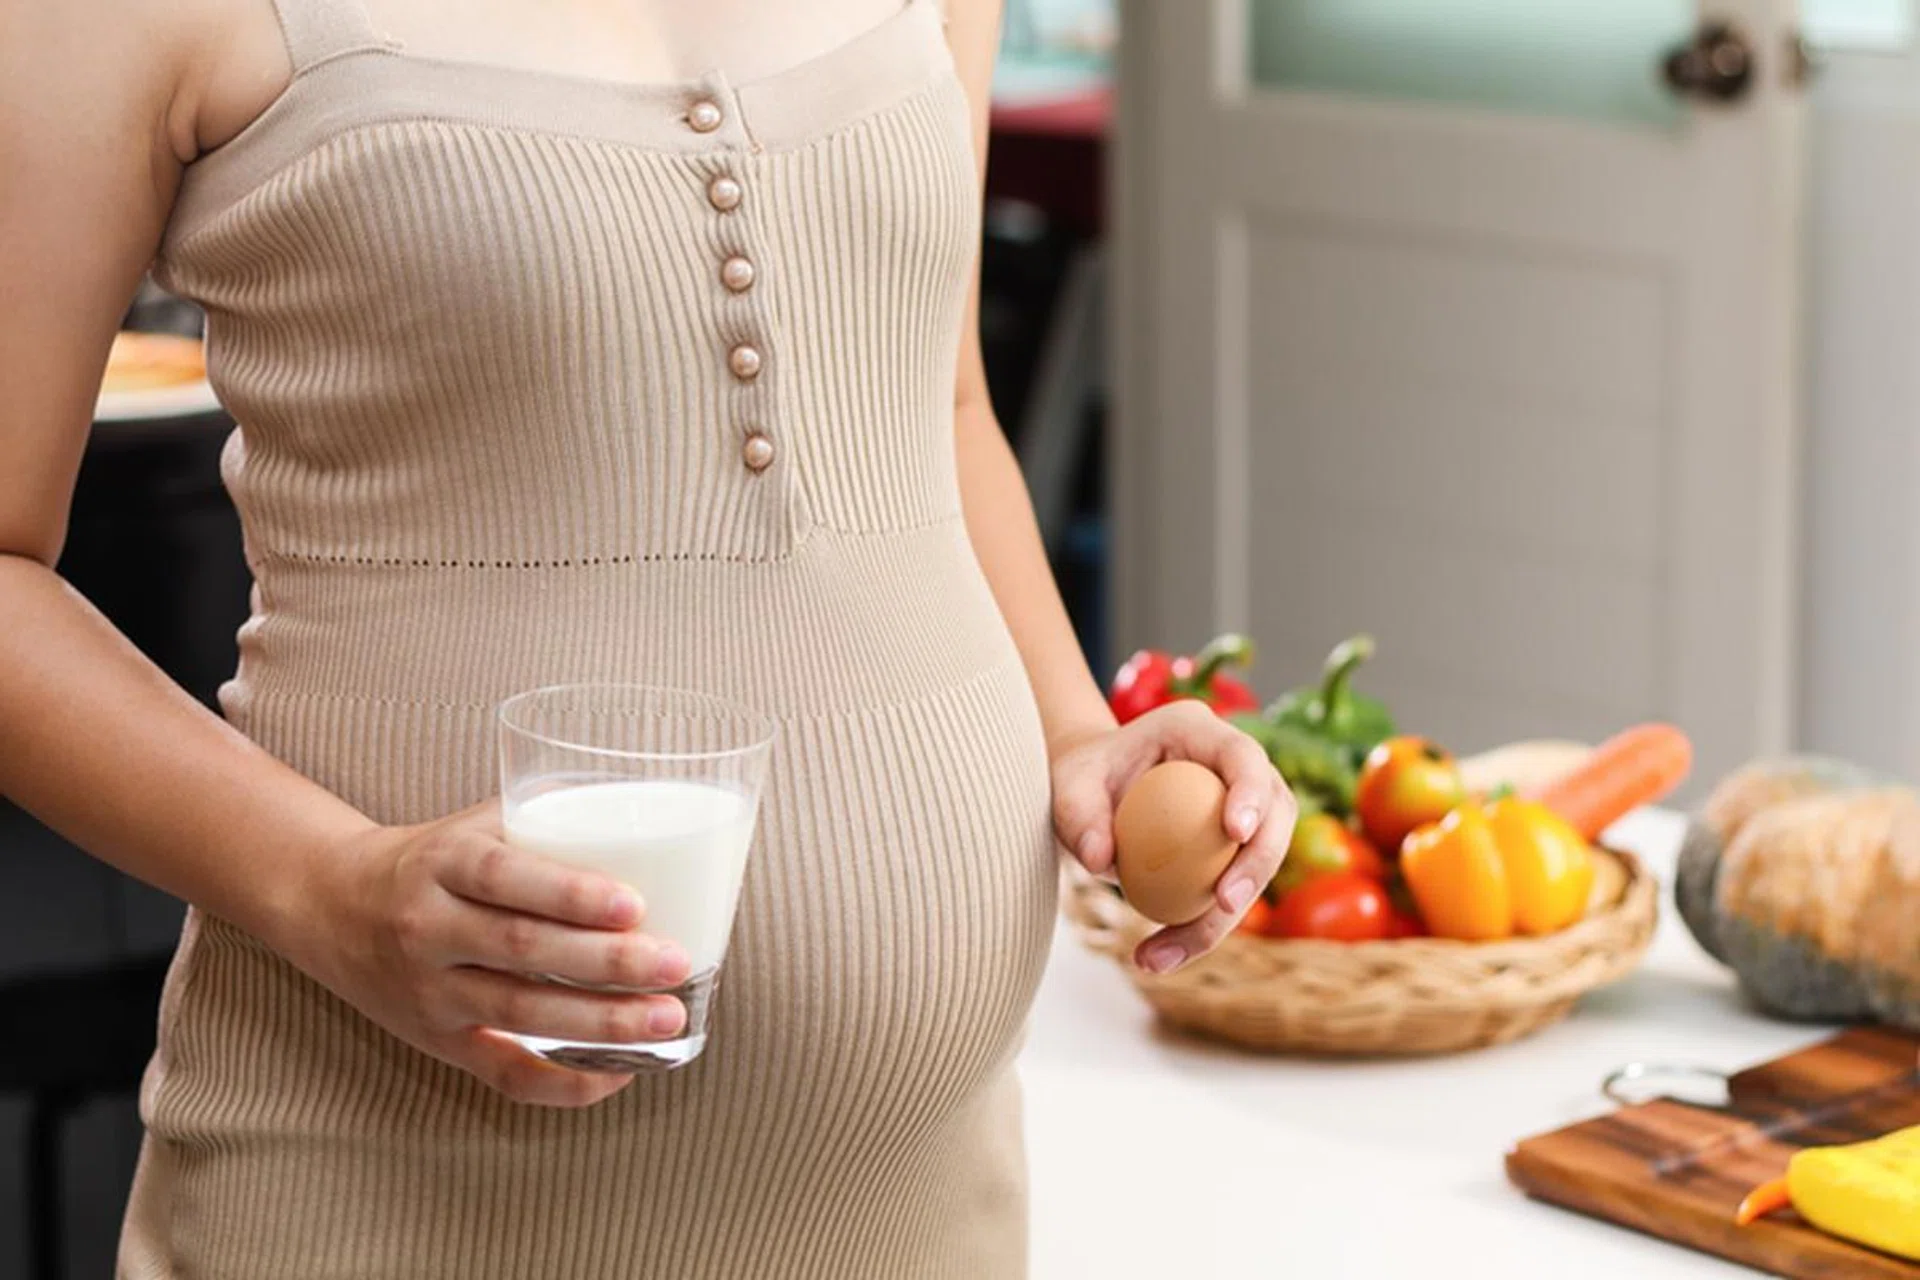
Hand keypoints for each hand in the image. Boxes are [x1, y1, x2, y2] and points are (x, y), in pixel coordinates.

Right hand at [281, 801, 690, 1106]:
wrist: (332, 907)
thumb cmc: (434, 859)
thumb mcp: (475, 823)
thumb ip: (548, 812)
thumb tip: (647, 807)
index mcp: (443, 863)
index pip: (506, 879)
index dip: (571, 894)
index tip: (634, 903)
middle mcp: (428, 928)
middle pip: (521, 950)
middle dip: (607, 962)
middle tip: (675, 963)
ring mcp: (430, 992)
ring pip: (519, 1014)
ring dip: (601, 1022)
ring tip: (666, 1016)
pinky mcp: (437, 1042)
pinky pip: (503, 1074)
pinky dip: (564, 1083)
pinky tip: (620, 1072)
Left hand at [1052, 702, 1295, 974]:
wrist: (1089, 790)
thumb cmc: (1081, 777)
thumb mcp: (1067, 788)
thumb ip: (1079, 817)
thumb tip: (1103, 860)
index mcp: (1195, 730)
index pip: (1241, 754)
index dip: (1250, 791)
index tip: (1236, 832)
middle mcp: (1228, 766)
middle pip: (1272, 811)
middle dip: (1257, 862)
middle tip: (1225, 903)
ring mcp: (1239, 806)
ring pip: (1260, 860)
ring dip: (1225, 915)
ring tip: (1167, 953)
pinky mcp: (1231, 848)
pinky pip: (1230, 889)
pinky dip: (1200, 927)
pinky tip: (1160, 957)